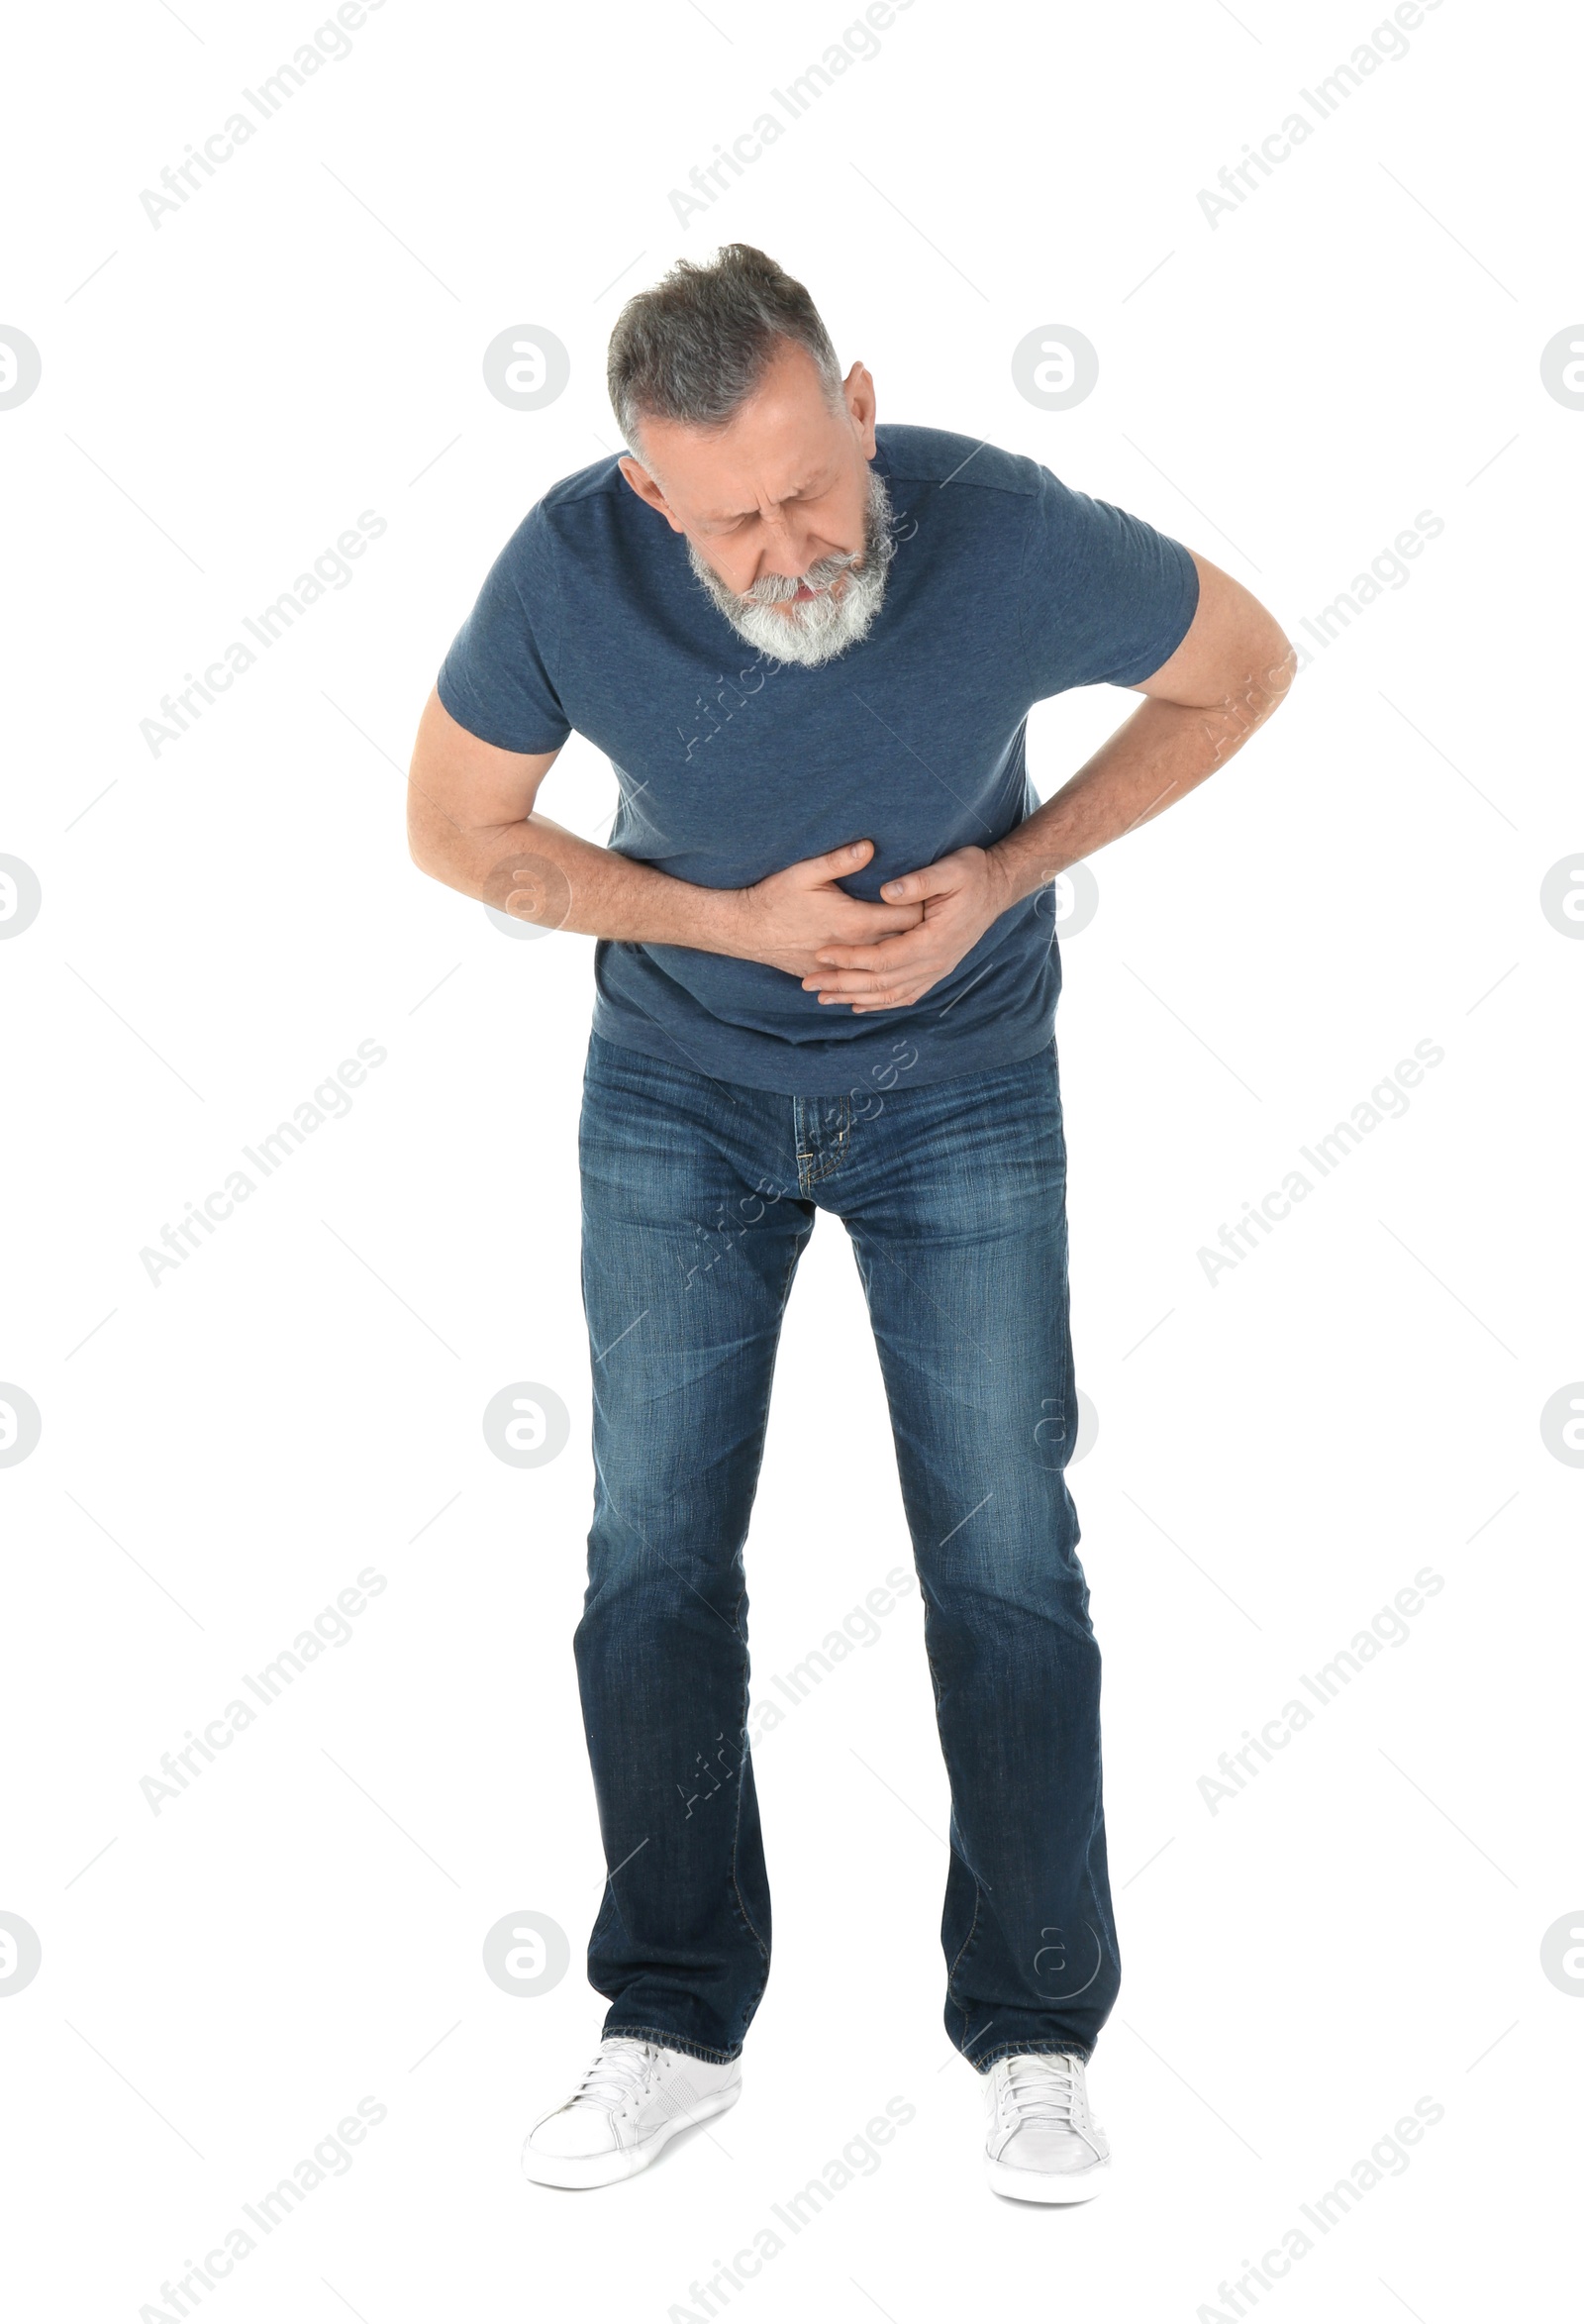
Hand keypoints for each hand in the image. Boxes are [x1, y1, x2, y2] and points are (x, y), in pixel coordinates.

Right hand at [734, 838, 923, 980]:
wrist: (747, 930)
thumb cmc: (776, 897)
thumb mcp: (806, 872)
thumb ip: (840, 860)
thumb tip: (870, 847)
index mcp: (854, 921)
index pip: (908, 918)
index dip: (925, 906)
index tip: (934, 894)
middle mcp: (854, 949)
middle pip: (905, 944)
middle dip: (922, 931)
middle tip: (938, 915)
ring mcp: (843, 967)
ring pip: (888, 966)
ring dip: (906, 954)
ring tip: (922, 939)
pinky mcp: (832, 976)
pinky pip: (867, 979)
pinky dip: (883, 971)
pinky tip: (897, 963)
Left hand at [799, 844, 1012, 1011]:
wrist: (998, 887)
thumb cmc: (973, 873)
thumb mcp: (951, 868)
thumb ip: (919, 881)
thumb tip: (886, 892)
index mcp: (933, 940)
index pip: (882, 957)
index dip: (850, 958)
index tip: (821, 953)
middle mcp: (935, 962)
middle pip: (881, 983)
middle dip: (842, 984)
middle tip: (809, 984)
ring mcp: (937, 970)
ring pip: (891, 995)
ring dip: (855, 998)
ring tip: (823, 999)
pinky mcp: (937, 970)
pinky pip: (905, 996)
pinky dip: (880, 1003)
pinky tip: (858, 1004)